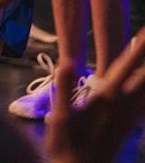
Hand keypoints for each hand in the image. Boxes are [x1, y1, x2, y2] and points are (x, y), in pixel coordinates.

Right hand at [47, 28, 144, 162]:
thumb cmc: (66, 147)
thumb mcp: (59, 118)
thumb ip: (63, 89)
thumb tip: (67, 62)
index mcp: (107, 98)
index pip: (126, 67)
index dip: (138, 48)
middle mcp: (123, 106)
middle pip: (144, 77)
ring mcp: (128, 118)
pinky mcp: (129, 128)